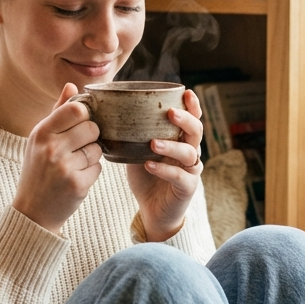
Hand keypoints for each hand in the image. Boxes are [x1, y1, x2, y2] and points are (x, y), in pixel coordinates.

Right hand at [12, 84, 102, 233]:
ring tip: (74, 165)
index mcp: (42, 132)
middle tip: (77, 148)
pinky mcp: (77, 184)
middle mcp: (52, 147)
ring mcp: (64, 167)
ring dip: (91, 156)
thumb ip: (57, 112)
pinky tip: (75, 178)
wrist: (32, 211)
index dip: (85, 115)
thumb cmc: (37, 170)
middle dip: (91, 137)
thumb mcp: (39, 139)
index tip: (80, 124)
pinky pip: (98, 168)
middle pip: (92, 128)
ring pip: (97, 149)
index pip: (77, 109)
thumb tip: (72, 85)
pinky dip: (91, 173)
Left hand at [126, 89, 203, 241]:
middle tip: (169, 113)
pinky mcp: (187, 188)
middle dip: (185, 120)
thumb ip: (133, 135)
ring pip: (190, 153)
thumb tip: (108, 113)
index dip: (192, 106)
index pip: (192, 118)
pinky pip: (180, 176)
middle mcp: (190, 152)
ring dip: (171, 145)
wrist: (152, 211)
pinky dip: (165, 169)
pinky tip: (149, 165)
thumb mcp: (137, 151)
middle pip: (196, 131)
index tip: (186, 92)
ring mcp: (191, 171)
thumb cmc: (146, 177)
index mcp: (180, 140)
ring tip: (153, 143)